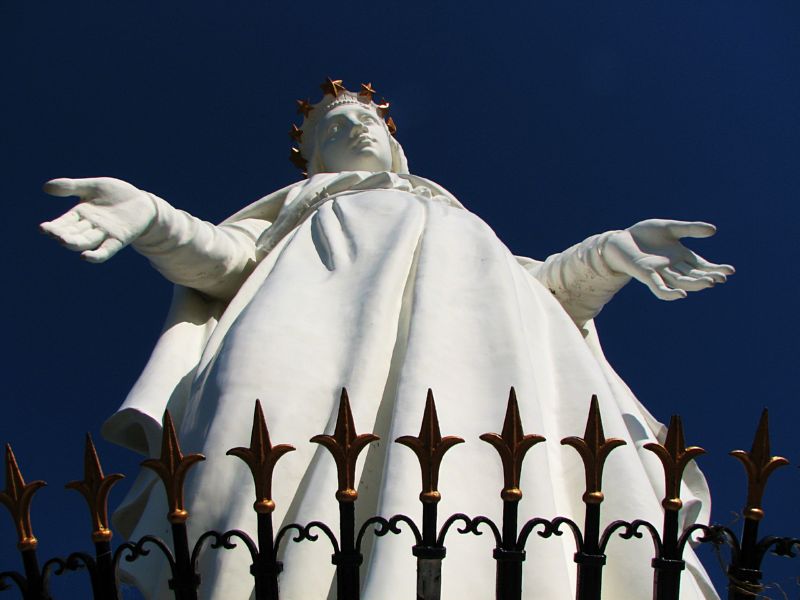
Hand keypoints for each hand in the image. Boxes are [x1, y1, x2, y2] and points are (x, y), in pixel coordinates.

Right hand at [40, 177, 155, 262]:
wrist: (141, 202)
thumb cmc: (115, 194)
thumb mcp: (93, 187)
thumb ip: (71, 187)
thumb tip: (45, 187)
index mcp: (81, 214)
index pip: (64, 222)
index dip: (53, 226)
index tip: (43, 228)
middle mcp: (90, 226)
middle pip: (73, 233)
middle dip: (62, 234)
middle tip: (52, 234)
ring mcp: (104, 234)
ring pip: (86, 241)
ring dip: (75, 243)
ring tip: (63, 241)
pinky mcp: (119, 239)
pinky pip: (106, 250)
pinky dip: (97, 255)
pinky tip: (86, 257)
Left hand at [603, 219, 734, 300]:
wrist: (621, 239)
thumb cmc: (645, 234)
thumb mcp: (670, 228)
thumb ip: (690, 229)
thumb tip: (714, 230)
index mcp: (681, 256)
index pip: (702, 266)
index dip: (715, 269)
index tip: (730, 271)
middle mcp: (673, 267)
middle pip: (694, 275)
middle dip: (708, 277)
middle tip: (722, 278)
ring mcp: (660, 272)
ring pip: (681, 281)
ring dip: (695, 284)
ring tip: (710, 283)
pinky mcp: (646, 275)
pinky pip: (659, 288)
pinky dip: (670, 293)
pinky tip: (682, 294)